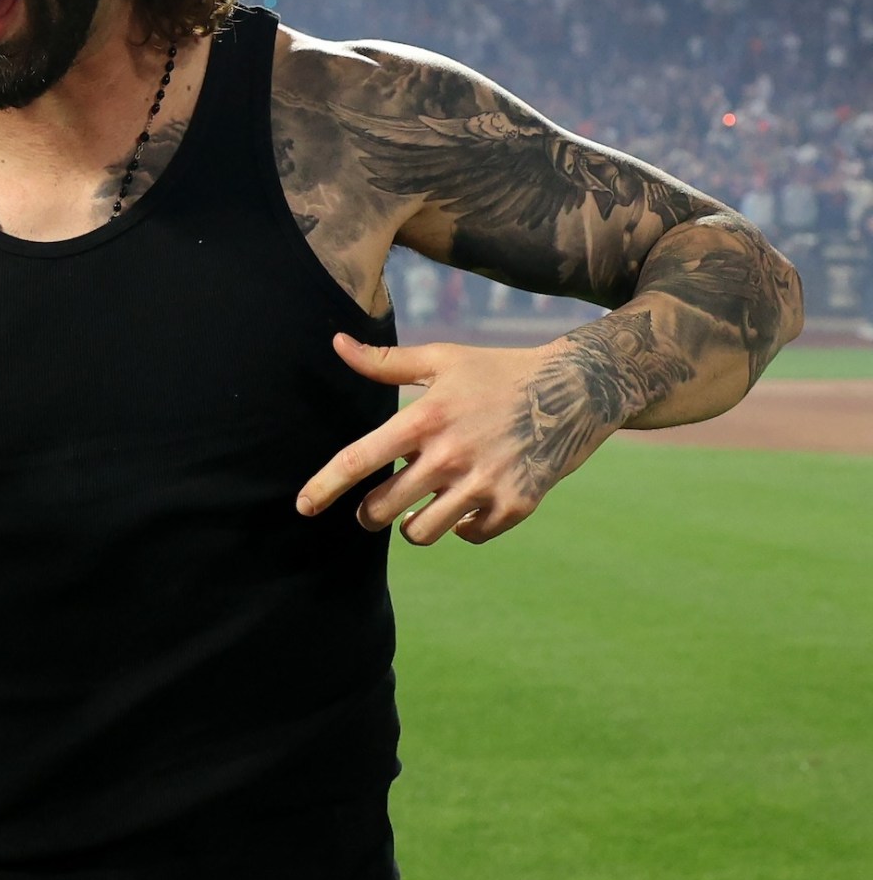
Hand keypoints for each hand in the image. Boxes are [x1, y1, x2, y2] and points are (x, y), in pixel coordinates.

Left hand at [296, 333, 608, 547]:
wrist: (577, 389)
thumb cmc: (498, 371)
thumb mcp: (443, 359)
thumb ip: (386, 362)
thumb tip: (337, 343)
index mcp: (425, 419)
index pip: (358, 460)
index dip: (325, 486)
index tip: (303, 507)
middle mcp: (450, 454)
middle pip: (382, 509)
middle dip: (370, 515)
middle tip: (375, 509)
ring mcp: (485, 483)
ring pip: (421, 533)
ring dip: (412, 527)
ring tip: (418, 510)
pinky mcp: (517, 504)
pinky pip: (469, 536)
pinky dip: (462, 529)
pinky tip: (466, 509)